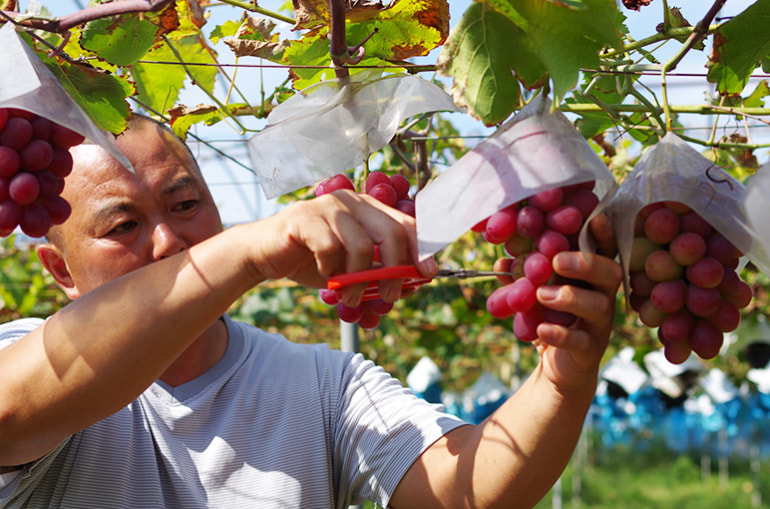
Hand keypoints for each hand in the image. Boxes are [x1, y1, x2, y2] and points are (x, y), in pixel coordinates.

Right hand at [245, 190, 435, 305]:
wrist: (266, 255)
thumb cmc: (313, 260)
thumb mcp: (352, 267)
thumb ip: (379, 269)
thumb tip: (414, 283)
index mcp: (368, 208)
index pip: (406, 223)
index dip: (422, 248)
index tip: (429, 274)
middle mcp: (352, 201)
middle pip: (391, 232)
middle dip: (396, 269)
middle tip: (390, 296)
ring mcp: (327, 206)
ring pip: (361, 245)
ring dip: (360, 279)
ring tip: (351, 297)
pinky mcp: (304, 218)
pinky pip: (330, 248)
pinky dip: (331, 269)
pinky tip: (326, 276)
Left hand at [533, 214, 621, 391]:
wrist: (557, 364)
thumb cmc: (548, 316)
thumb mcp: (532, 291)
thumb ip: (521, 274)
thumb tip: (501, 261)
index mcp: (590, 274)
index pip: (604, 249)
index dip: (603, 234)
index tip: (594, 219)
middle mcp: (602, 295)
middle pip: (610, 272)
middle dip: (587, 263)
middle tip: (557, 260)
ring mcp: (599, 323)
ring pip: (599, 305)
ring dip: (570, 297)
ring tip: (542, 295)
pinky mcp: (590, 349)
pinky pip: (581, 341)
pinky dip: (560, 334)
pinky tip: (541, 330)